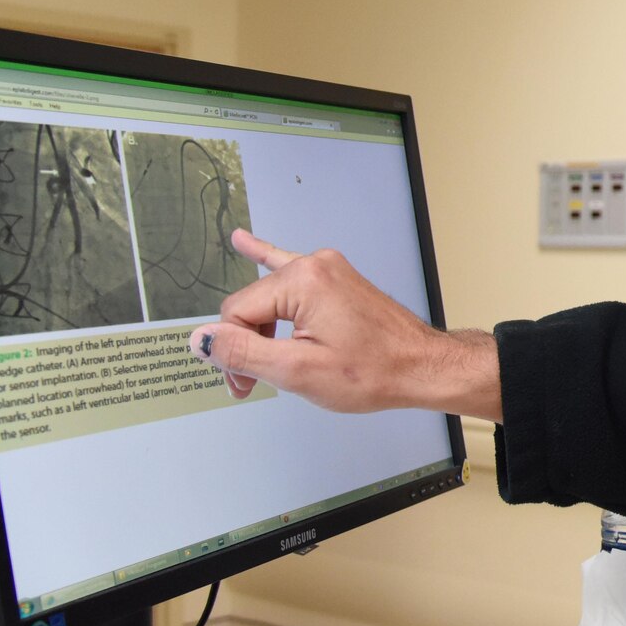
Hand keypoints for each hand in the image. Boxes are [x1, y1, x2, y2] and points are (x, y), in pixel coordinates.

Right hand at [189, 229, 500, 418]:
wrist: (423, 367)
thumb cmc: (376, 371)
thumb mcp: (299, 371)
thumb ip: (244, 352)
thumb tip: (202, 340)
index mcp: (302, 282)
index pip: (236, 314)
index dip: (232, 353)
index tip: (243, 384)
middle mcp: (314, 266)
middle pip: (251, 306)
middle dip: (248, 345)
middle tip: (253, 384)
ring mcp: (327, 270)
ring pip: (269, 298)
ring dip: (262, 331)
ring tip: (263, 362)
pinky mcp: (335, 279)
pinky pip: (290, 268)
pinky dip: (266, 260)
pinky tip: (244, 241)